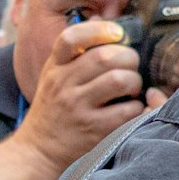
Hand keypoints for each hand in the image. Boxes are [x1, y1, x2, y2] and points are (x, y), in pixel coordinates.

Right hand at [16, 19, 156, 175]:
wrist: (39, 149)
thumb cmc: (54, 110)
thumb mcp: (54, 78)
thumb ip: (76, 58)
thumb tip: (112, 33)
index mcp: (55, 67)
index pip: (72, 38)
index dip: (99, 30)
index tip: (117, 32)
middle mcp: (64, 84)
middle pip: (106, 57)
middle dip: (129, 58)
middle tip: (131, 67)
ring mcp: (79, 107)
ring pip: (120, 80)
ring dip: (135, 82)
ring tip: (133, 88)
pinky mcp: (94, 130)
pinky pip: (129, 111)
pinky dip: (139, 107)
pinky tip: (134, 108)